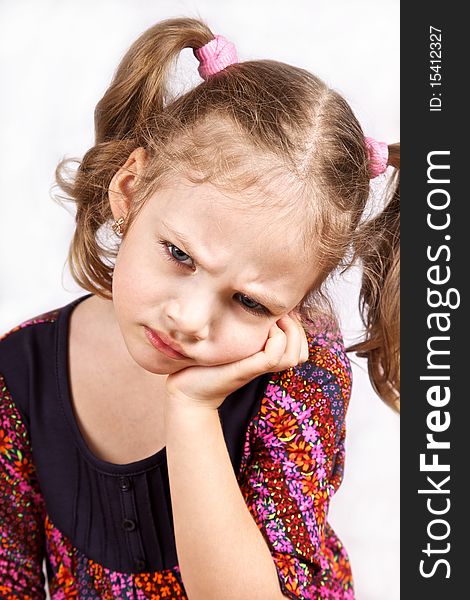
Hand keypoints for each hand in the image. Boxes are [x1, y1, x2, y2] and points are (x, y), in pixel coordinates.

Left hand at [164, 312, 308, 410]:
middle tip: (279, 314)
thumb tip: (249, 300)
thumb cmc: (203, 362)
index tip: (281, 310)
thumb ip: (241, 325)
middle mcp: (265, 364)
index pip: (300, 346)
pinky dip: (275, 339)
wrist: (186, 390)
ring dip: (290, 333)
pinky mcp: (246, 369)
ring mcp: (257, 367)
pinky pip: (274, 356)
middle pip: (301, 352)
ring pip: (295, 355)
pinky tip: (262, 329)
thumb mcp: (227, 338)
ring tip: (273, 321)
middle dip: (297, 328)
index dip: (297, 326)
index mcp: (264, 357)